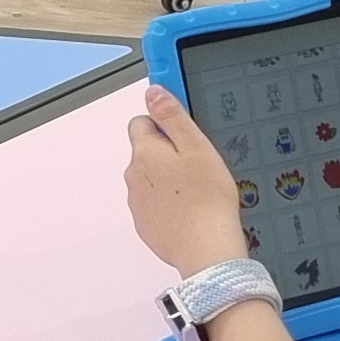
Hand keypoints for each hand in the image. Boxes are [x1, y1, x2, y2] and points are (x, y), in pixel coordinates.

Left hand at [124, 84, 250, 275]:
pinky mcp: (145, 225)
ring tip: (198, 190)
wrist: (206, 248)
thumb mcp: (196, 146)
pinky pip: (155, 204)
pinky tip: (191, 210)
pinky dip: (169, 204)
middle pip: (146, 152)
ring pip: (150, 179)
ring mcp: (137, 203)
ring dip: (168, 179)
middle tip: (198, 164)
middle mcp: (133, 176)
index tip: (183, 130)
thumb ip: (172, 116)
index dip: (164, 124)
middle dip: (168, 153)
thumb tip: (153, 92)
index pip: (141, 122)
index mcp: (144, 152)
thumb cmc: (206, 197)